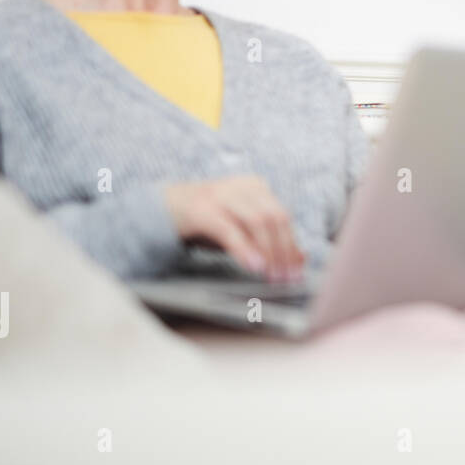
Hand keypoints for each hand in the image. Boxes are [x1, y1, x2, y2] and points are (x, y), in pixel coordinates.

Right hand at [163, 174, 306, 280]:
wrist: (163, 206)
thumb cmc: (209, 220)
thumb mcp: (241, 229)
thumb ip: (268, 240)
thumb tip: (301, 259)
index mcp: (255, 187)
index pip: (282, 217)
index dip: (292, 245)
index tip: (297, 271)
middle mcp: (241, 186)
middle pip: (274, 218)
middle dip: (283, 251)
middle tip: (286, 278)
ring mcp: (221, 195)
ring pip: (257, 222)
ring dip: (268, 252)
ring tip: (272, 276)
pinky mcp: (201, 210)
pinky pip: (230, 230)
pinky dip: (245, 249)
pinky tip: (254, 266)